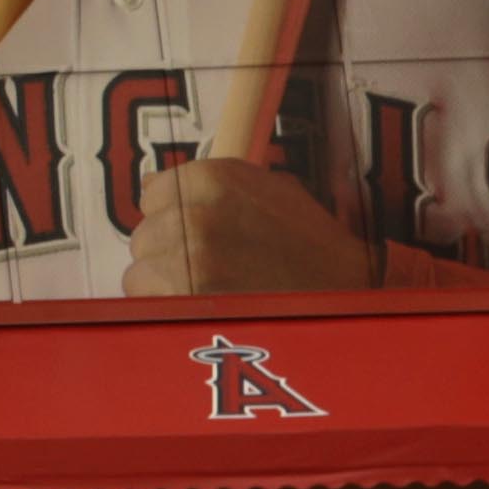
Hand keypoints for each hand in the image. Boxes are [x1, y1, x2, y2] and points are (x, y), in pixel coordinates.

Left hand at [125, 157, 375, 295]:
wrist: (348, 295)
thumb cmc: (313, 248)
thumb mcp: (272, 192)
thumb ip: (210, 185)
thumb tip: (151, 183)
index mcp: (214, 178)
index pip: (154, 192)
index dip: (172, 215)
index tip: (194, 233)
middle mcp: (195, 212)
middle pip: (145, 234)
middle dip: (169, 252)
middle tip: (213, 269)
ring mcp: (188, 257)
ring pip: (140, 271)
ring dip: (165, 285)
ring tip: (212, 292)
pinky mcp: (185, 298)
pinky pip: (145, 302)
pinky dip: (167, 309)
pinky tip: (202, 311)